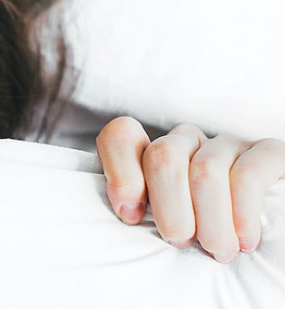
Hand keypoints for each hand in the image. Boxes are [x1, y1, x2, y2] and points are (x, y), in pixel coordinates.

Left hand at [97, 116, 284, 261]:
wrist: (266, 253)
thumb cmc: (201, 240)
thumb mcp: (161, 226)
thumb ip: (137, 211)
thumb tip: (127, 212)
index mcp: (153, 155)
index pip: (121, 136)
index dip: (121, 175)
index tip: (132, 216)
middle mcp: (188, 142)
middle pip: (163, 156)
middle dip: (170, 208)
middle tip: (181, 242)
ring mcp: (227, 144)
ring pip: (205, 170)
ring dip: (210, 221)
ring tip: (218, 250)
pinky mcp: (268, 153)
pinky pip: (248, 174)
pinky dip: (242, 213)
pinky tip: (244, 240)